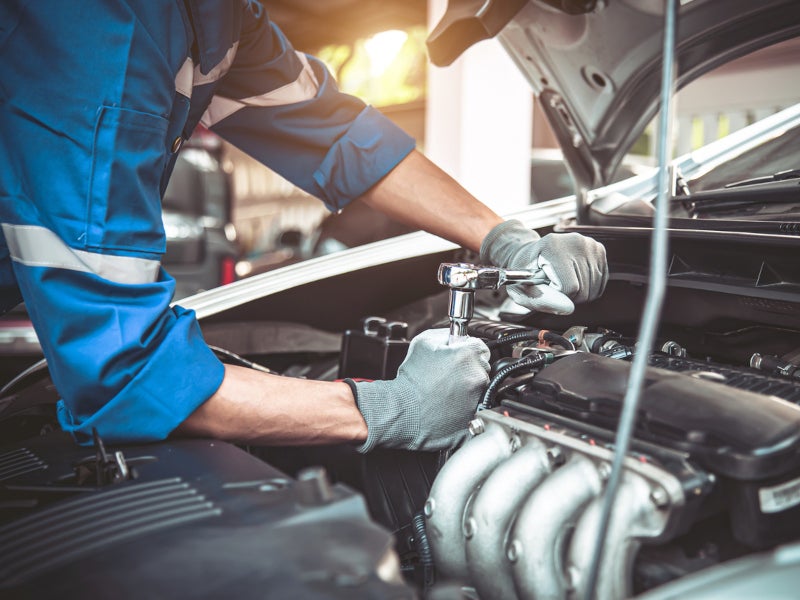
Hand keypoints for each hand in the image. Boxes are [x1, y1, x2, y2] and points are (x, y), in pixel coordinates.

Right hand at [349, 329, 489, 451]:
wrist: (406, 410)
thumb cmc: (412, 379)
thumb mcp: (423, 341)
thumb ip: (445, 333)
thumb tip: (456, 335)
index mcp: (468, 355)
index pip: (481, 346)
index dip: (467, 349)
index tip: (459, 355)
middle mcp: (477, 375)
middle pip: (482, 365)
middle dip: (468, 367)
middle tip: (449, 373)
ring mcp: (478, 396)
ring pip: (480, 385)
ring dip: (468, 384)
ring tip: (447, 388)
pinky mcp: (475, 413)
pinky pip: (476, 402)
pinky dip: (467, 401)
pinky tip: (450, 400)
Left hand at [480, 220, 607, 314]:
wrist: (532, 254)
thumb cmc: (525, 271)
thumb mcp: (522, 288)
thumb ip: (542, 300)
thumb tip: (568, 308)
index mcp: (553, 246)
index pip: (569, 287)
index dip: (557, 296)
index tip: (546, 287)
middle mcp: (575, 242)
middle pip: (583, 291)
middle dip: (567, 296)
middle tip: (553, 285)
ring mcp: (589, 245)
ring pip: (593, 290)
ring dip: (577, 294)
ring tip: (562, 281)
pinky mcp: (599, 250)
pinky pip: (600, 284)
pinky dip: (587, 288)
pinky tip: (573, 279)